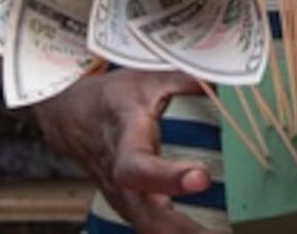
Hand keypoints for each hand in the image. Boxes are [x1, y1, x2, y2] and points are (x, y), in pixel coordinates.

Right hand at [34, 67, 213, 233]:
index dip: (169, 176)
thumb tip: (221, 77)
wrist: (74, 118)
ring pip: (151, 229)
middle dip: (182, 229)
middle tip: (223, 232)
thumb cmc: (113, 99)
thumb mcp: (146, 79)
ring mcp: (124, 199)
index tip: (202, 177)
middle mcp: (121, 179)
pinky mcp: (132, 209)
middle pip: (147, 215)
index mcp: (125, 140)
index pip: (139, 166)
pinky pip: (155, 230)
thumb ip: (186, 79)